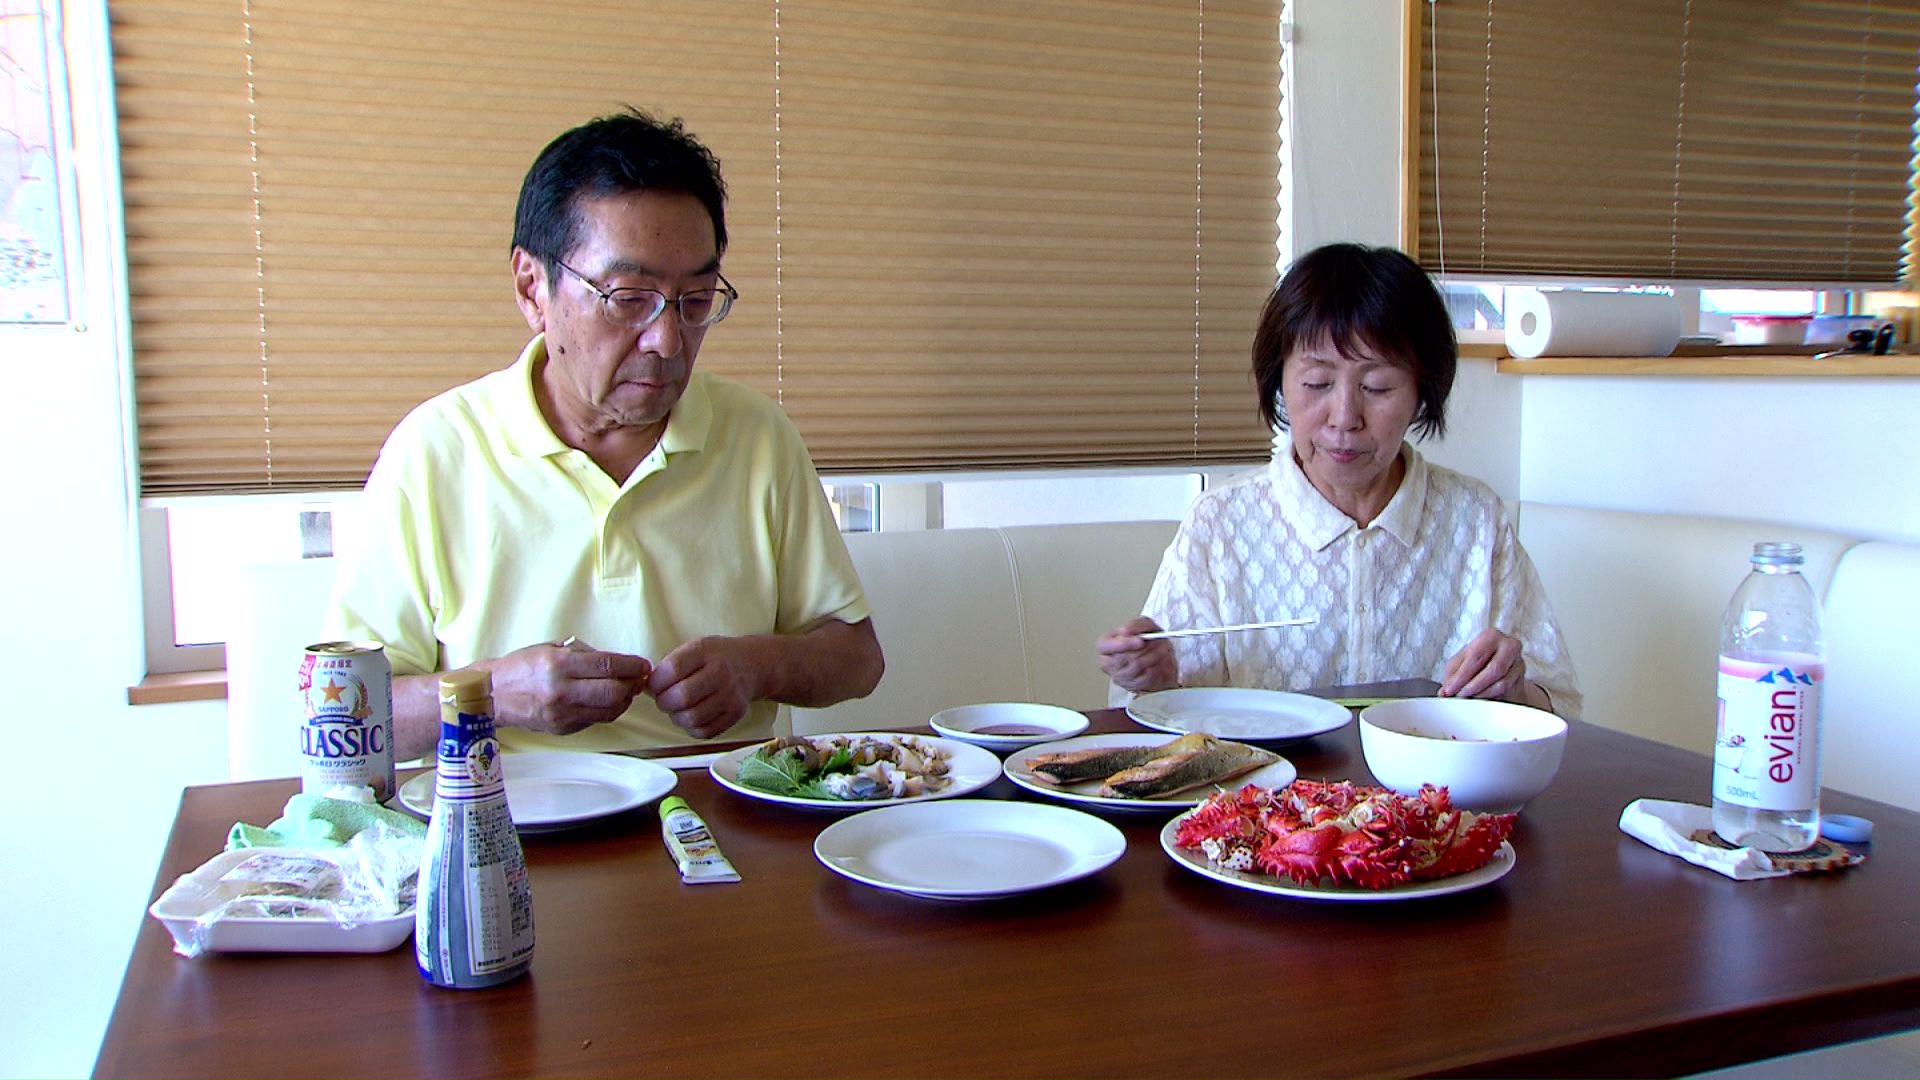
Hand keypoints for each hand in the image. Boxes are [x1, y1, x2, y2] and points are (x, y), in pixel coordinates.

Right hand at [484, 641, 652, 736]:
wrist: (492, 695)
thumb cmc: (521, 667)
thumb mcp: (550, 649)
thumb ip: (582, 655)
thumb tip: (615, 662)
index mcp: (559, 665)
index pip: (607, 665)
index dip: (631, 666)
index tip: (642, 665)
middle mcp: (561, 691)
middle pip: (613, 692)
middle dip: (632, 685)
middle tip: (637, 679)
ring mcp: (562, 713)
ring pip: (609, 711)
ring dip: (623, 700)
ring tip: (624, 691)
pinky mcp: (562, 729)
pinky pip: (594, 720)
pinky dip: (605, 711)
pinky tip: (603, 701)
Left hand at [648, 637, 760, 739]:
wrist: (751, 665)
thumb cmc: (715, 657)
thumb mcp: (695, 648)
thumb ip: (672, 665)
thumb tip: (647, 688)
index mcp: (706, 651)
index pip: (673, 669)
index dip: (656, 682)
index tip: (653, 685)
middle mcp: (721, 673)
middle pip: (682, 697)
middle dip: (664, 702)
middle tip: (664, 699)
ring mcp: (730, 696)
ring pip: (692, 718)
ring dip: (677, 717)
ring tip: (678, 709)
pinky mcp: (735, 714)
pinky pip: (705, 731)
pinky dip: (692, 727)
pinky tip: (692, 716)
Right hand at [1096, 616, 1179, 693]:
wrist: (1161, 656)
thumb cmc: (1147, 640)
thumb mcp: (1143, 625)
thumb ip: (1134, 626)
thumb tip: (1125, 631)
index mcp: (1105, 646)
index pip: (1105, 646)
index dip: (1124, 644)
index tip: (1140, 641)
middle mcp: (1108, 663)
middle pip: (1124, 658)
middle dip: (1145, 649)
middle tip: (1159, 642)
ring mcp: (1120, 677)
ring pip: (1137, 667)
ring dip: (1154, 656)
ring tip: (1163, 648)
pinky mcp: (1133, 686)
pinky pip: (1146, 677)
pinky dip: (1157, 667)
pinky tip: (1161, 660)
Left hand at [1439, 628, 1534, 704]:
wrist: (1501, 669)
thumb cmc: (1479, 661)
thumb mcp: (1462, 661)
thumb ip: (1453, 673)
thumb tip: (1444, 691)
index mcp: (1491, 636)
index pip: (1476, 656)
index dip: (1461, 675)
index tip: (1449, 689)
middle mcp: (1509, 646)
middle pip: (1493, 670)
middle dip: (1473, 686)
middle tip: (1459, 696)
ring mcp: (1518, 663)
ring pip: (1501, 683)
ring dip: (1481, 693)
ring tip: (1468, 698)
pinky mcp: (1521, 680)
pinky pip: (1506, 692)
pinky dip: (1490, 697)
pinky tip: (1480, 699)